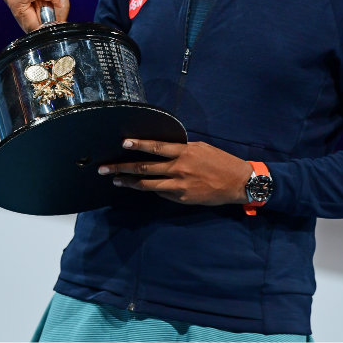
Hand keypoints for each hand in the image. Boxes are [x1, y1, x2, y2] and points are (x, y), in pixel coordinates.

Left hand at [99, 139, 253, 205]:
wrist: (238, 182)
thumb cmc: (220, 162)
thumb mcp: (200, 148)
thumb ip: (181, 149)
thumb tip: (163, 150)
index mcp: (184, 152)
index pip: (156, 147)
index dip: (138, 145)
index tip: (123, 144)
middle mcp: (178, 169)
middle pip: (145, 168)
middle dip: (122, 168)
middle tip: (104, 168)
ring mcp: (179, 186)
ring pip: (148, 184)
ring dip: (129, 182)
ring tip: (115, 180)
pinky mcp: (182, 198)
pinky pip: (162, 193)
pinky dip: (151, 189)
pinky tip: (140, 186)